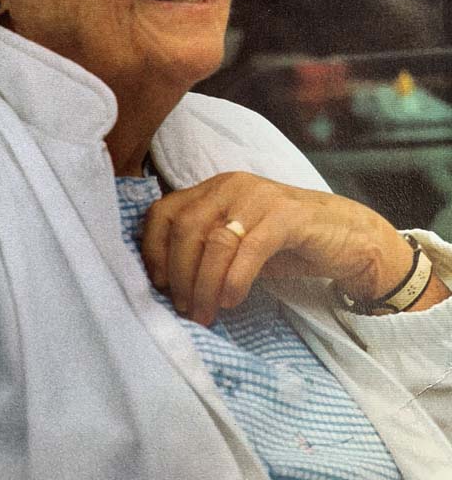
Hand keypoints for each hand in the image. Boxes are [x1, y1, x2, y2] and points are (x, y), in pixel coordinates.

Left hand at [141, 171, 415, 325]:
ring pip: (215, 241)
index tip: (158, 286)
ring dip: (203, 285)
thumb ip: (204, 249)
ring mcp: (259, 197)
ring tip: (205, 314)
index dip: (153, 249)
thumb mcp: (236, 242)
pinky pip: (249, 249)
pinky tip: (231, 300)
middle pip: (186, 228)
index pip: (164, 211)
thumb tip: (166, 285)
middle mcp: (232, 185)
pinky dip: (234, 280)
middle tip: (185, 310)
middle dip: (179, 275)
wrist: (347, 237)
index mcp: (213, 189)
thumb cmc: (285, 243)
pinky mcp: (288, 216)